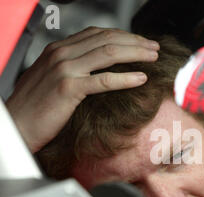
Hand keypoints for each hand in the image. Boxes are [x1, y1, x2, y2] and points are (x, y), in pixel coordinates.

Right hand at [6, 27, 159, 152]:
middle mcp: (62, 53)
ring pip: (108, 54)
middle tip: (154, 48)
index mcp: (59, 49)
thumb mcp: (54, 78)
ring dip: (135, 54)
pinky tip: (141, 78)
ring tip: (153, 58)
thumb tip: (100, 68)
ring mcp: (65, 69)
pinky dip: (125, 78)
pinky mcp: (69, 88)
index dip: (124, 36)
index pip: (98, 34)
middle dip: (135, 42)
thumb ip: (74, 67)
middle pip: (107, 39)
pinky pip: (103, 80)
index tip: (142, 42)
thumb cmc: (36, 105)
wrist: (17, 124)